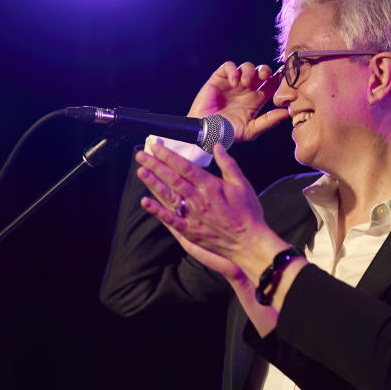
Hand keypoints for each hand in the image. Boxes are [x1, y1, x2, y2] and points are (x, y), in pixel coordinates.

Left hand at [135, 142, 288, 281]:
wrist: (249, 243)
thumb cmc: (249, 213)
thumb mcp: (242, 184)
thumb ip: (228, 164)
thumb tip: (218, 146)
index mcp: (211, 186)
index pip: (185, 167)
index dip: (169, 156)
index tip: (157, 147)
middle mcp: (198, 199)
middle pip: (172, 179)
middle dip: (155, 165)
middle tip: (141, 155)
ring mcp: (192, 215)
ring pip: (168, 196)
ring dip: (153, 183)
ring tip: (141, 171)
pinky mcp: (190, 231)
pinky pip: (170, 219)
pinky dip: (156, 210)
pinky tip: (145, 202)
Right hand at [188, 61, 287, 141]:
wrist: (206, 132)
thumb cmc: (227, 134)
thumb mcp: (251, 130)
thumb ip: (268, 121)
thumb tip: (287, 113)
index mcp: (256, 100)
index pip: (270, 85)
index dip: (277, 80)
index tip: (283, 79)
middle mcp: (246, 90)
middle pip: (261, 72)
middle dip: (265, 70)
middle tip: (265, 77)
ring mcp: (232, 83)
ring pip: (247, 67)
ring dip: (249, 71)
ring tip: (246, 83)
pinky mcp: (218, 79)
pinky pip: (228, 66)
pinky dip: (233, 70)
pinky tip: (234, 82)